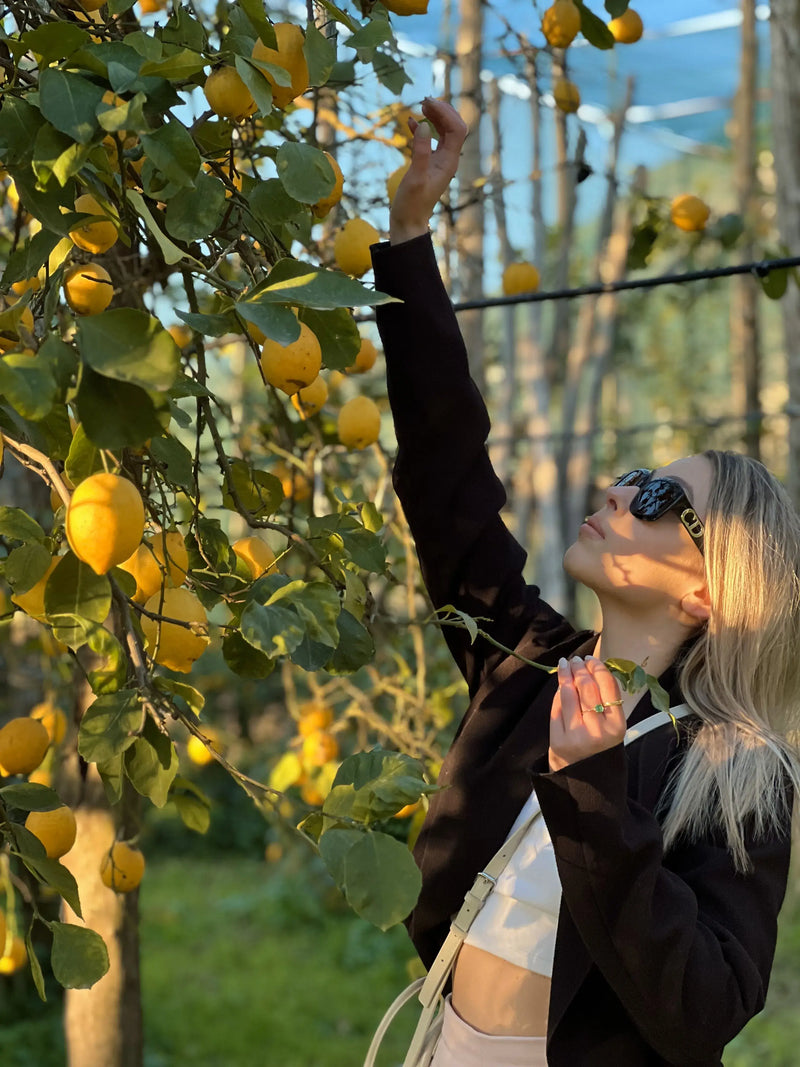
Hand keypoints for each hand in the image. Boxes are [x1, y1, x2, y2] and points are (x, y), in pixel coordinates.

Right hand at [390, 98, 467, 244]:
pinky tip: (411, 123)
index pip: (457, 129)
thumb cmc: (411, 204)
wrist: (408, 223)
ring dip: (434, 118)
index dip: (445, 113)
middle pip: (454, 127)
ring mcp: (439, 162)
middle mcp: (448, 160)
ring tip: (420, 107)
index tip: (427, 104)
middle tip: (424, 101)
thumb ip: (420, 152)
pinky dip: (423, 129)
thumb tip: (424, 127)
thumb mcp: (414, 178)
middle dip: (442, 111)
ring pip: (443, 132)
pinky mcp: (429, 164)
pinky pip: (431, 141)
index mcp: (449, 162)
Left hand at [548, 656, 625, 771]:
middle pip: (587, 687)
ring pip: (570, 695)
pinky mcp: (559, 740)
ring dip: (566, 675)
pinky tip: (560, 685)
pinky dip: (558, 693)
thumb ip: (607, 701)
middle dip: (580, 668)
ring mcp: (577, 735)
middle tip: (575, 659)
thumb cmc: (601, 746)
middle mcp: (598, 730)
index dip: (598, 668)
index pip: (608, 686)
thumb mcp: (612, 726)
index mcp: (617, 725)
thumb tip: (594, 667)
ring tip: (565, 665)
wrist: (585, 778)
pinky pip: (557, 708)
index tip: (591, 658)